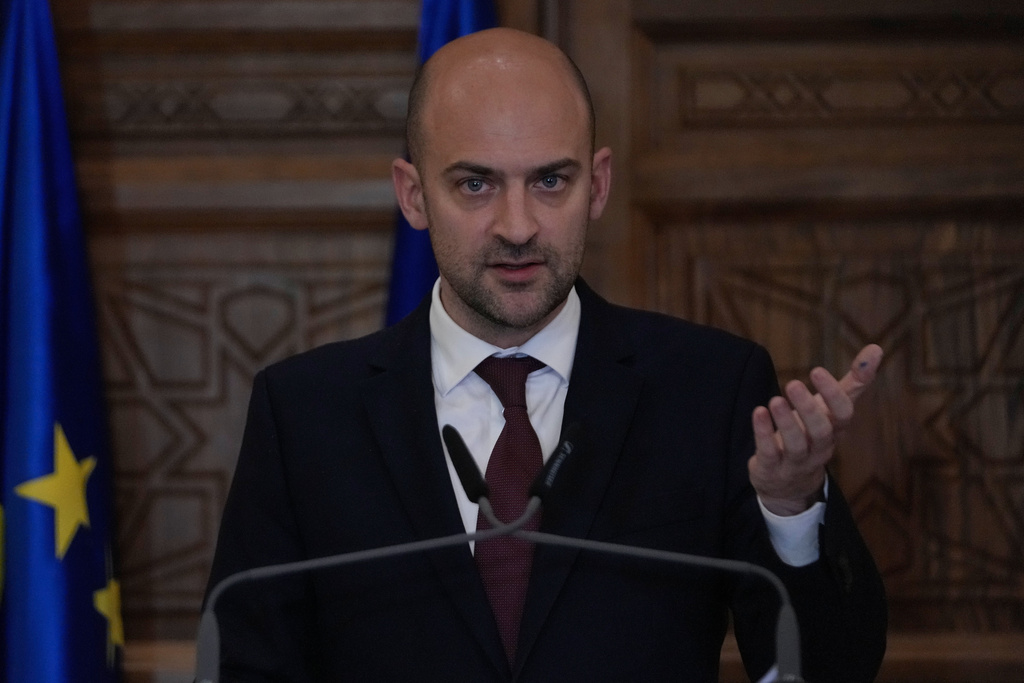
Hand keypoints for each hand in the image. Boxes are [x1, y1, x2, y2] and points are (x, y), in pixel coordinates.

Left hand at [748, 344, 882, 515]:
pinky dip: (763, 433)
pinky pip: (769, 453)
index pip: (843, 415)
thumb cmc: (813, 435)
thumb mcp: (831, 410)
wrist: (789, 484)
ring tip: (775, 400)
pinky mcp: (772, 468)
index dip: (833, 395)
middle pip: (821, 432)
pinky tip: (758, 412)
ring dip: (785, 422)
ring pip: (796, 445)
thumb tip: (876, 348)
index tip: (817, 371)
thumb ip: (853, 382)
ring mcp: (796, 461)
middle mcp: (819, 448)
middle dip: (808, 409)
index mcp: (835, 430)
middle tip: (793, 383)